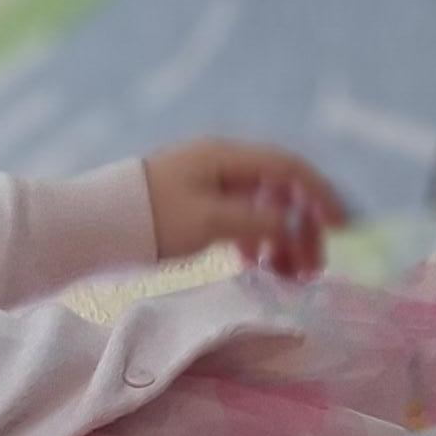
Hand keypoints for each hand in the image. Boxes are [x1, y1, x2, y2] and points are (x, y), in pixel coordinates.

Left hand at [143, 139, 349, 279]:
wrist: (92, 225)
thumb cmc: (150, 219)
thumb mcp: (210, 222)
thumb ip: (257, 223)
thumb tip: (291, 228)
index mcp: (227, 158)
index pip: (289, 169)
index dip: (321, 196)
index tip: (343, 228)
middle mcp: (221, 166)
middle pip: (278, 193)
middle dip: (302, 229)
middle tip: (313, 269)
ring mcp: (207, 186)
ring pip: (259, 211)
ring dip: (280, 241)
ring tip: (289, 277)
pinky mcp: (193, 208)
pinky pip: (237, 222)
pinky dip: (253, 243)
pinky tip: (257, 266)